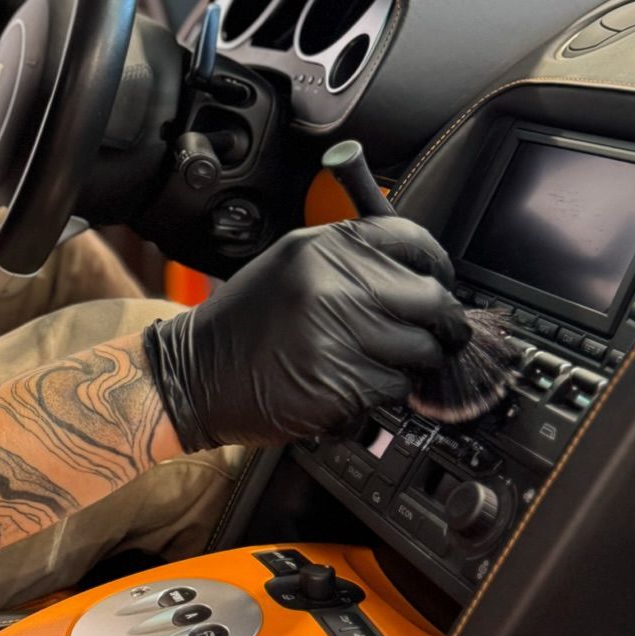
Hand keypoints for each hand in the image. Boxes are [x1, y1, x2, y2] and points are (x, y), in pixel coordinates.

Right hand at [143, 216, 470, 450]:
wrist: (194, 374)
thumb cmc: (244, 323)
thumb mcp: (291, 264)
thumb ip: (350, 259)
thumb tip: (416, 270)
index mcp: (325, 248)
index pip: (414, 242)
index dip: (437, 266)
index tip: (439, 282)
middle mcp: (335, 285)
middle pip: (432, 300)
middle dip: (440, 323)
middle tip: (432, 334)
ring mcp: (339, 336)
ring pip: (422, 350)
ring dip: (410, 362)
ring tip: (375, 361)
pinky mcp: (342, 385)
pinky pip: (395, 389)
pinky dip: (383, 393)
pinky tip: (352, 384)